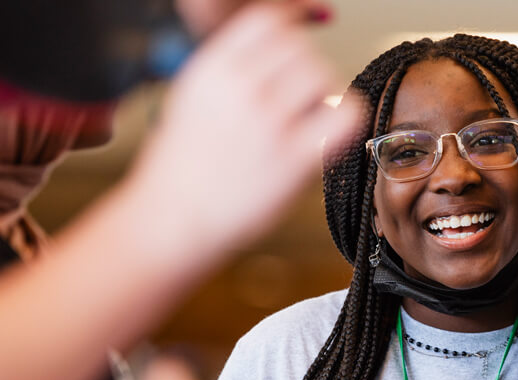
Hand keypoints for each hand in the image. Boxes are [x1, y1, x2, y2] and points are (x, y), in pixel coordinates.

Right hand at [124, 1, 358, 264]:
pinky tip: (329, 132)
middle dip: (307, 66)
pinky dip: (345, 117)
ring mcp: (267, 121)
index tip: (296, 45)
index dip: (291, 29)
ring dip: (324, 92)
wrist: (172, 220)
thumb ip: (228, 72)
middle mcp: (239, 87)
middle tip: (300, 95)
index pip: (268, 20)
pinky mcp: (293, 158)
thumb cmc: (180, 169)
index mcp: (212, 68)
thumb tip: (269, 54)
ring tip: (309, 117)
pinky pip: (344, 116)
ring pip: (322, 75)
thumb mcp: (190, 98)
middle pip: (300, 47)